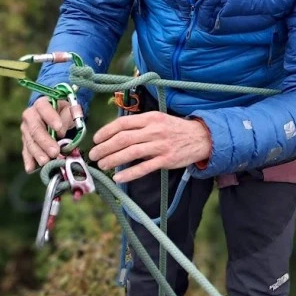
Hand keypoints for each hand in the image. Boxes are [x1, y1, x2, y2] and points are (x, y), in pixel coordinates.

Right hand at [21, 97, 77, 171]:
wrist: (52, 113)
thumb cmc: (62, 111)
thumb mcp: (69, 109)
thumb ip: (68, 116)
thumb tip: (60, 131)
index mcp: (41, 104)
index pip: (44, 108)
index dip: (51, 117)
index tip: (59, 128)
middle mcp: (30, 116)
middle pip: (35, 129)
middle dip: (45, 141)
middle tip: (55, 152)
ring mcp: (26, 129)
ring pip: (30, 141)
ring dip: (38, 153)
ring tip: (45, 162)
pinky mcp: (26, 141)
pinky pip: (26, 151)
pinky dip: (29, 160)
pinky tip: (31, 168)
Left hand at [89, 113, 212, 183]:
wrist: (202, 137)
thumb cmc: (176, 129)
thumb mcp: (159, 119)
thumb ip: (140, 125)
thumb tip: (117, 134)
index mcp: (150, 118)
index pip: (123, 123)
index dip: (106, 131)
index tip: (96, 139)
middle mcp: (154, 130)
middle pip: (123, 139)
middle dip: (104, 148)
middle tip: (94, 155)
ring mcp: (160, 146)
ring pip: (131, 153)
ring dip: (113, 159)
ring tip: (102, 165)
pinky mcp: (166, 160)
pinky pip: (144, 168)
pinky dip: (129, 173)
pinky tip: (118, 177)